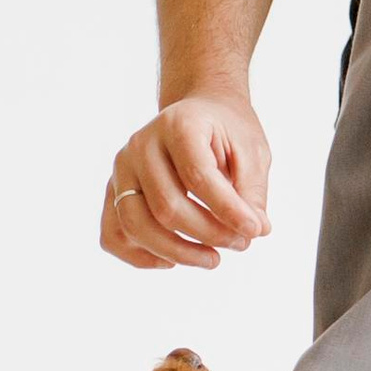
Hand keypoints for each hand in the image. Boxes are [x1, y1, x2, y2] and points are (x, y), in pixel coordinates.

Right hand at [101, 93, 271, 269]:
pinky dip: (140, 255)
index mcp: (179, 124)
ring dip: (177, 252)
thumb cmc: (227, 132)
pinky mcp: (113, 190)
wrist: (199, 110)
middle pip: (166, 206)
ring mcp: (122, 168)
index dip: (228, 210)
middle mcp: (142, 144)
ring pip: (136, 225)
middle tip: (242, 243)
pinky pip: (113, 234)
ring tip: (213, 259)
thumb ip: (252, 191)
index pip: (198, 176)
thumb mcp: (252, 151)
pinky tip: (172, 260)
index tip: (255, 230)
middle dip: (209, 234)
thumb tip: (256, 231)